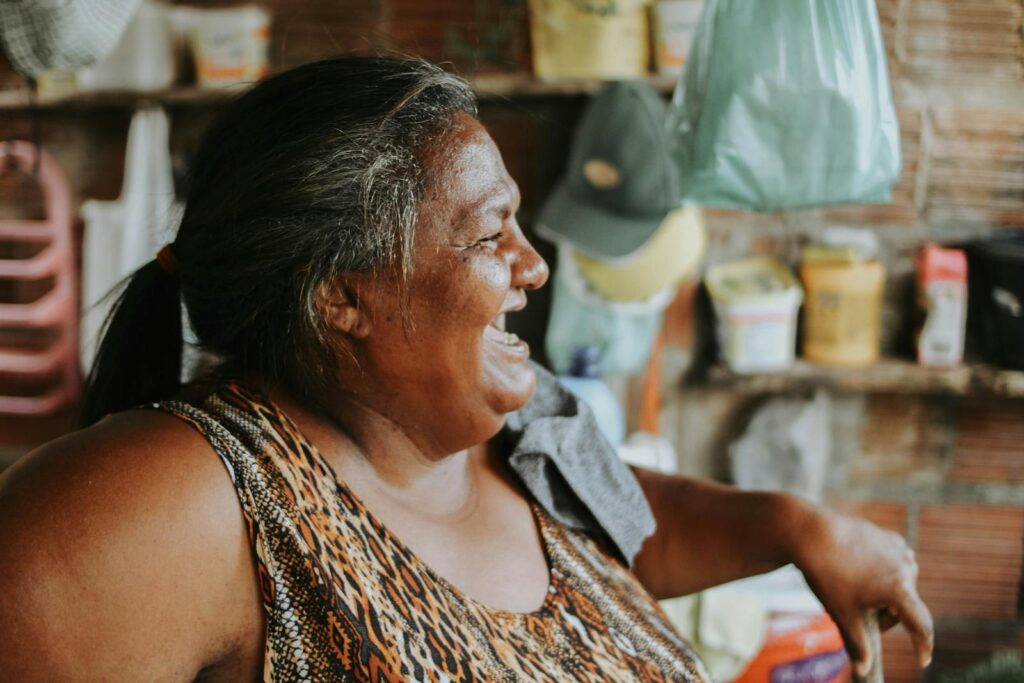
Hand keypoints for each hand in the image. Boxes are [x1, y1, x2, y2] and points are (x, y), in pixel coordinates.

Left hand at [789, 503, 933, 677]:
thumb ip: (857, 644)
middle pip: (905, 606)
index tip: (921, 661)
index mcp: (899, 590)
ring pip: (899, 584)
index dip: (923, 647)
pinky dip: (882, 575)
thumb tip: (863, 669)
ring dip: (885, 595)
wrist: (809, 533)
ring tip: (856, 592)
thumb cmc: (826, 574)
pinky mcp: (887, 537)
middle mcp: (906, 568)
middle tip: (859, 616)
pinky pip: (892, 564)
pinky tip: (859, 572)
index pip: (921, 626)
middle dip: (887, 616)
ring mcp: (898, 550)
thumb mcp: (841, 613)